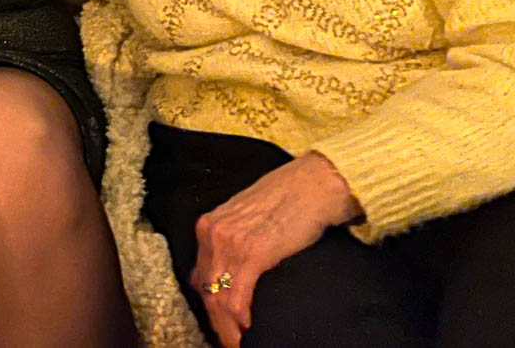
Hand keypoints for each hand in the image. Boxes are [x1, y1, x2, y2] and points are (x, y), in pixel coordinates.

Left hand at [189, 152, 360, 347]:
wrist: (314, 184)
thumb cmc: (288, 200)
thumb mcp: (247, 219)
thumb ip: (233, 241)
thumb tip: (230, 274)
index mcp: (209, 226)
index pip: (200, 276)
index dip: (209, 306)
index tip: (220, 324)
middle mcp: (212, 234)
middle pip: (206, 291)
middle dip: (217, 323)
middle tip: (230, 341)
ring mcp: (229, 244)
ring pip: (218, 299)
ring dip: (228, 329)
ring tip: (239, 344)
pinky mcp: (252, 254)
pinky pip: (237, 298)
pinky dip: (240, 322)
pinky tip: (249, 332)